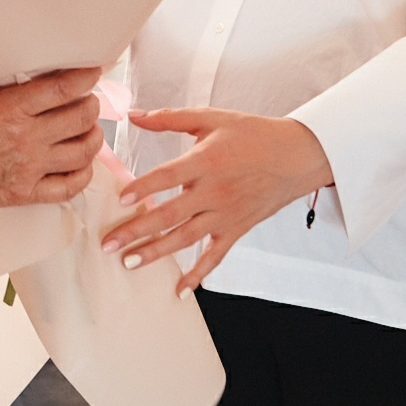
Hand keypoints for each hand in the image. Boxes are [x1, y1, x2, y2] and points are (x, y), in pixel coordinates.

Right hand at [0, 66, 102, 210]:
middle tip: (86, 101)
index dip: (85, 77)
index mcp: (9, 109)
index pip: (63, 88)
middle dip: (91, 105)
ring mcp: (28, 168)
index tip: (92, 72)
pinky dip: (83, 173)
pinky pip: (70, 186)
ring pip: (83, 151)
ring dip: (92, 137)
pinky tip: (80, 163)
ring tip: (86, 130)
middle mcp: (25, 138)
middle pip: (81, 117)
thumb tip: (6, 68)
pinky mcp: (25, 193)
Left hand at [103, 108, 330, 294]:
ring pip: (186, 238)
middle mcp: (214, 191)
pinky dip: (198, 275)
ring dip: (156, 252)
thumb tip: (132, 115)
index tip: (120, 201)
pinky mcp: (236, 229)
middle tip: (109, 244)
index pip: (168, 176)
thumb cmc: (252, 134)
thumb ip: (169, 118)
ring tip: (129, 264)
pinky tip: (180, 290)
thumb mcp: (212, 118)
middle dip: (137, 231)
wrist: (296, 156)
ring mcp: (225, 214)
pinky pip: (215, 256)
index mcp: (206, 161)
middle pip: (170, 214)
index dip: (144, 188)